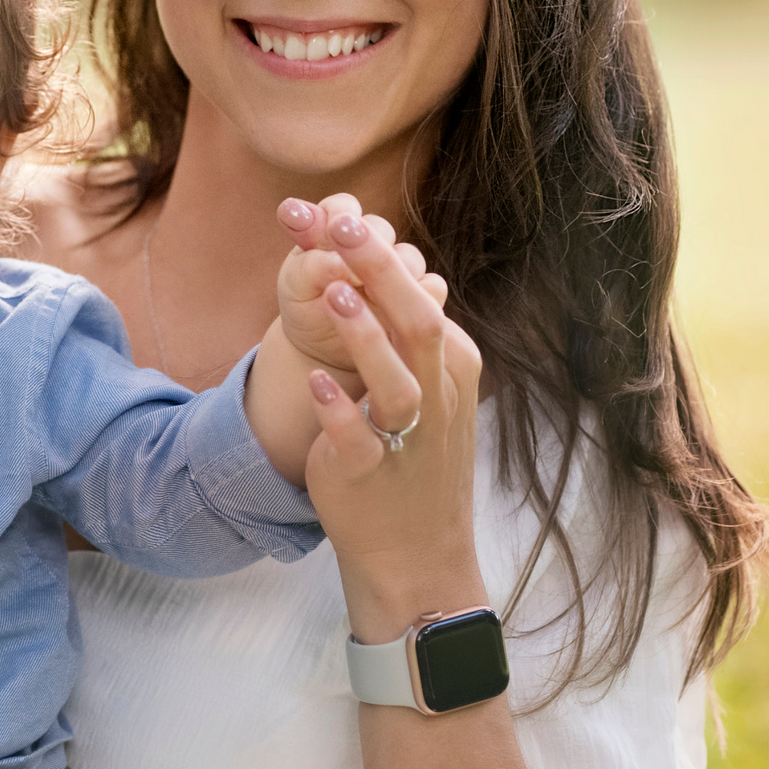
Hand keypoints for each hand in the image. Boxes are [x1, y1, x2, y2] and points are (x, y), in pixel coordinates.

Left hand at [280, 202, 487, 637]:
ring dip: (365, 336)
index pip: (420, 297)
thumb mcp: (424, 391)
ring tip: (332, 291)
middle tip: (343, 223)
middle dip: (378, 271)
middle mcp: (439, 397)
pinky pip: (360, 441)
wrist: (418, 558)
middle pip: (417, 323)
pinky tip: (316, 385)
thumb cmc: (413, 463)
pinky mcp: (375, 476)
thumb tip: (371, 265)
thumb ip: (404, 334)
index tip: (338, 210)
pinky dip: (339, 414)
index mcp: (452, 367)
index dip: (379, 253)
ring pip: (397, 381)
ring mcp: (411, 439)